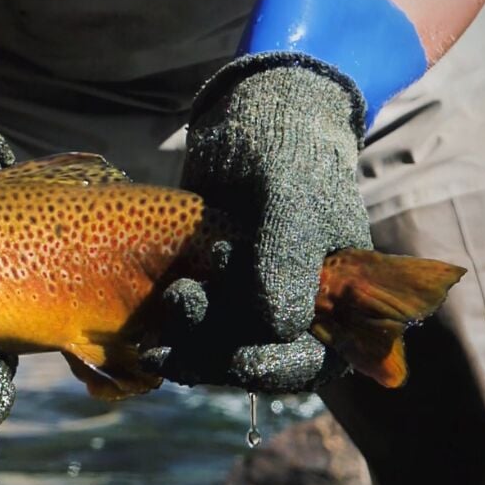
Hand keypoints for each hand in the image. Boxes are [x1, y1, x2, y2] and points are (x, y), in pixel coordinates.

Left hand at [142, 53, 370, 391]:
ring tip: (154, 336)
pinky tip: (145, 333)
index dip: (277, 368)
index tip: (240, 358)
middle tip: (172, 347)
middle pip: (260, 362)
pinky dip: (173, 334)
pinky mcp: (218, 290)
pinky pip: (198, 328)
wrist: (251, 116)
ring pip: (221, 350)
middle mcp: (299, 307)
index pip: (314, 359)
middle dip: (216, 360)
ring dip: (188, 350)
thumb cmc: (287, 150)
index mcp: (339, 297)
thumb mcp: (291, 199)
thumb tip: (278, 329)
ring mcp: (255, 300)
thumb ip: (288, 259)